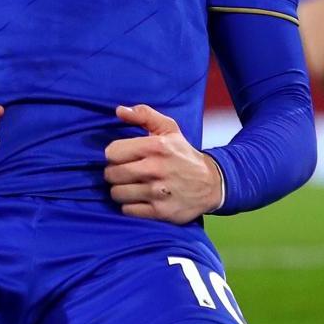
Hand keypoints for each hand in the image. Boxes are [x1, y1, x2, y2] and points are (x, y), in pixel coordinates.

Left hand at [103, 103, 224, 222]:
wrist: (211, 183)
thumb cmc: (184, 154)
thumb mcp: (169, 128)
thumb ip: (144, 114)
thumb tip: (118, 110)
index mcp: (156, 146)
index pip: (112, 152)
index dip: (114, 154)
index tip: (121, 156)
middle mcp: (155, 169)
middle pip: (111, 174)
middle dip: (114, 173)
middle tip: (125, 172)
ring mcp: (157, 193)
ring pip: (116, 193)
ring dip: (120, 190)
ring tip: (131, 186)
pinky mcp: (160, 212)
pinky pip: (127, 210)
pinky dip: (129, 205)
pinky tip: (139, 199)